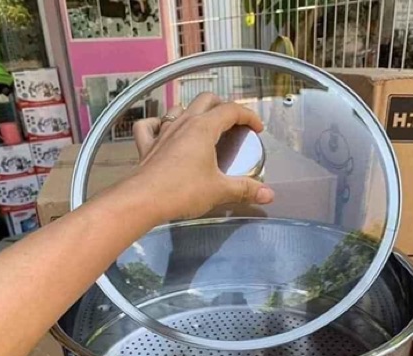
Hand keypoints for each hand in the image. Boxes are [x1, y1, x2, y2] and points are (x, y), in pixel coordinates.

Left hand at [125, 93, 274, 225]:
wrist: (144, 200)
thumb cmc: (182, 191)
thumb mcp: (219, 190)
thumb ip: (245, 189)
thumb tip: (268, 194)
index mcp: (203, 128)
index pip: (231, 110)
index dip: (248, 116)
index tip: (256, 127)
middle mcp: (182, 123)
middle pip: (205, 100)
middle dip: (221, 105)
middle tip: (231, 121)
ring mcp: (162, 132)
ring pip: (178, 109)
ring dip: (191, 111)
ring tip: (200, 124)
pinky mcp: (146, 146)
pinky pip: (148, 126)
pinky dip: (155, 124)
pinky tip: (160, 129)